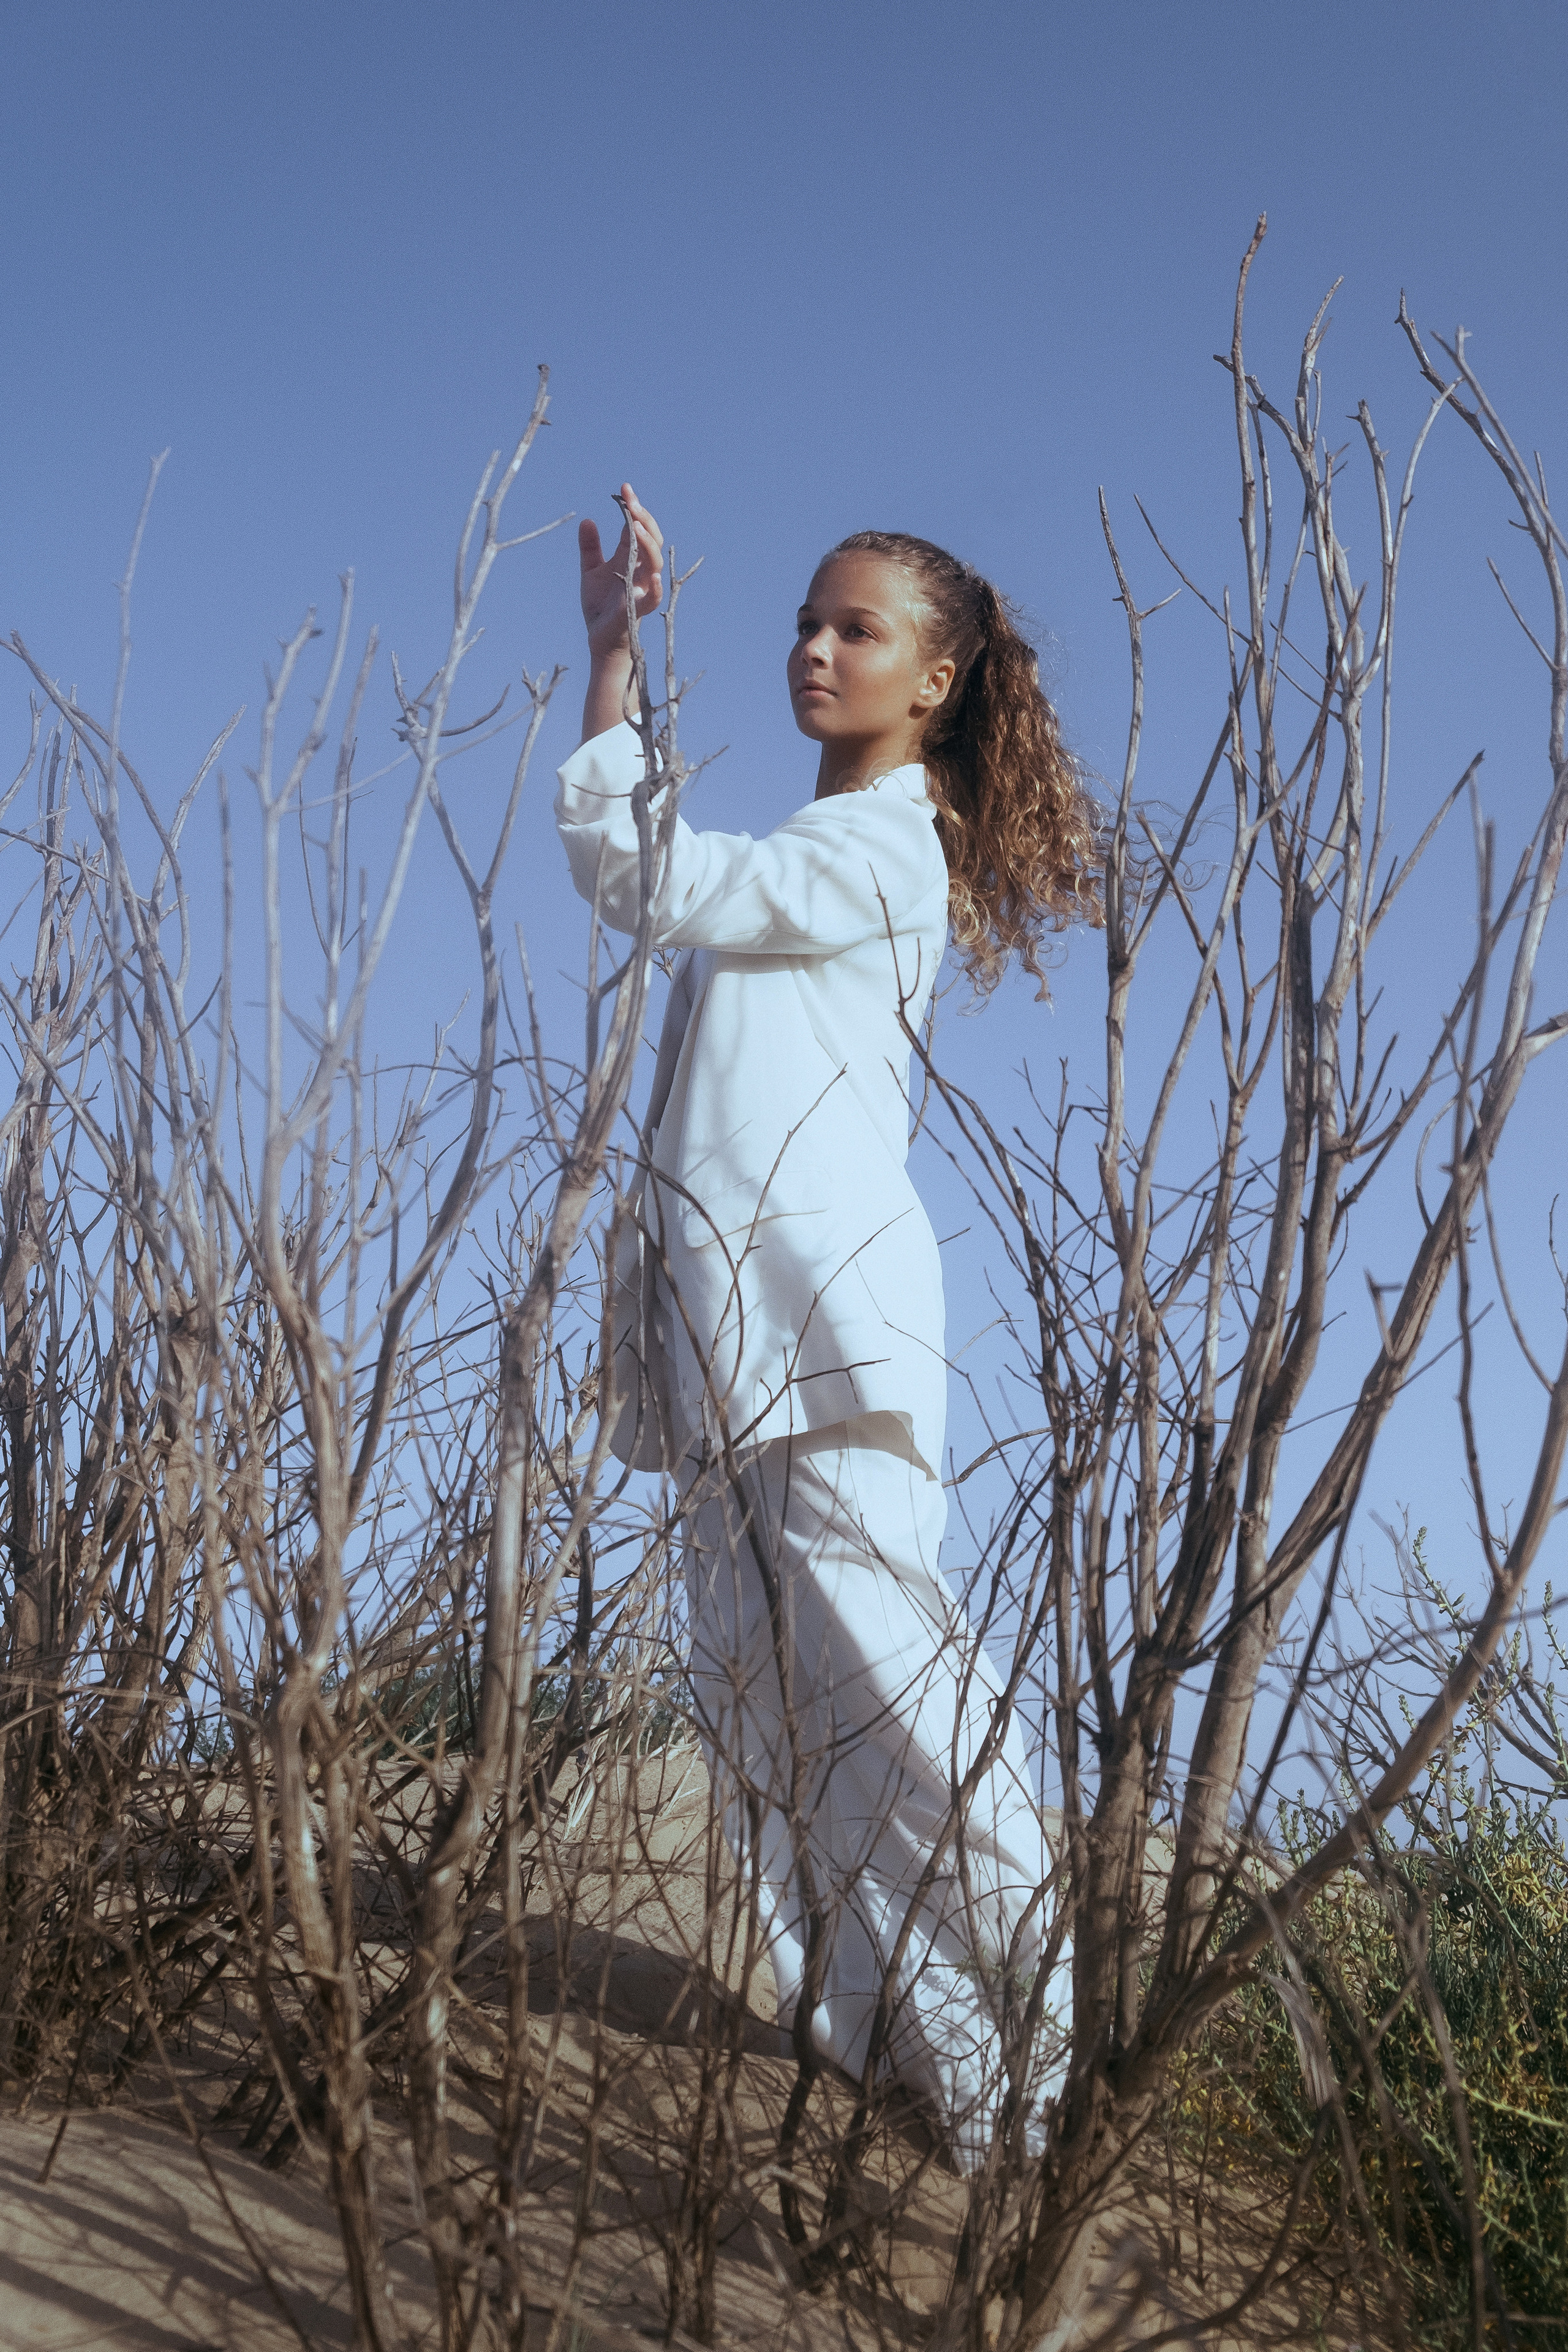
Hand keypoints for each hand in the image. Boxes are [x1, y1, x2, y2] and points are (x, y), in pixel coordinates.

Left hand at [578, 483, 663, 663]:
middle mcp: (640, 569)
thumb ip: (590, 547)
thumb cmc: (599, 605)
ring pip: (653, 561)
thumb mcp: (590, 571)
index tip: (624, 488)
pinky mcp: (639, 607)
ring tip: (635, 526)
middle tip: (630, 502)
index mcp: (630, 558)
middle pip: (650, 539)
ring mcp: (642, 587)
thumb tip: (587, 520)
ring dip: (646, 543)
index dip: (633, 508)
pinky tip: (650, 574)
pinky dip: (654, 586)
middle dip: (643, 519)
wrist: (599, 637)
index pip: (637, 528)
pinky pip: (653, 596)